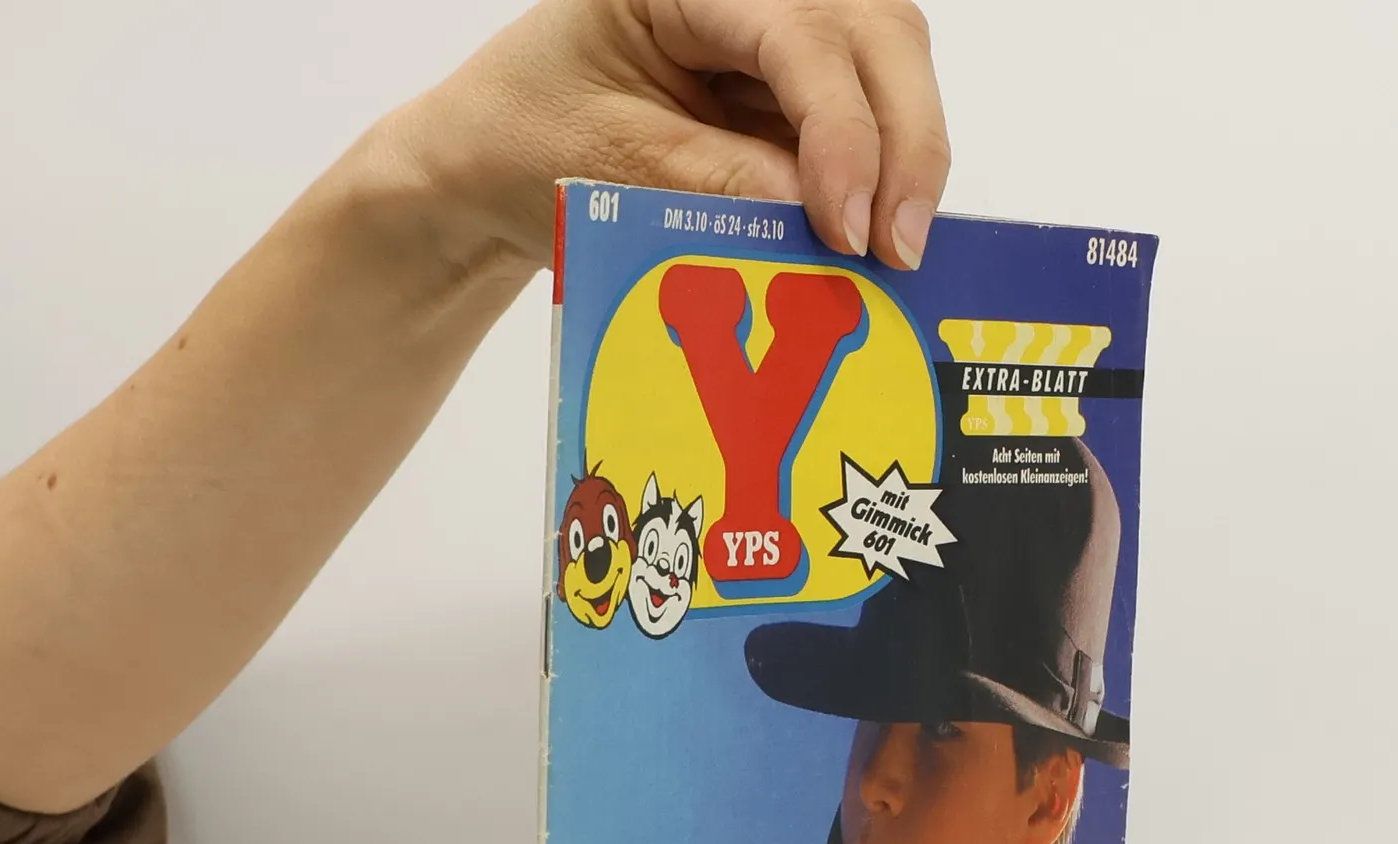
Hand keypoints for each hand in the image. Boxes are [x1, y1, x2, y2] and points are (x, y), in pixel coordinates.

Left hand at [395, 0, 951, 274]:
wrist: (491, 163)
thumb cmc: (527, 141)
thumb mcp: (611, 165)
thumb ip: (719, 183)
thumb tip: (826, 223)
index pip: (803, 34)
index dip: (843, 131)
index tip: (849, 227)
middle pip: (878, 33)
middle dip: (905, 141)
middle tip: (901, 250)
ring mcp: (780, 36)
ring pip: (889, 71)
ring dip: (905, 160)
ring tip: (892, 257)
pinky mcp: (791, 93)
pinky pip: (866, 123)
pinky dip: (880, 182)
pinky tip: (874, 243)